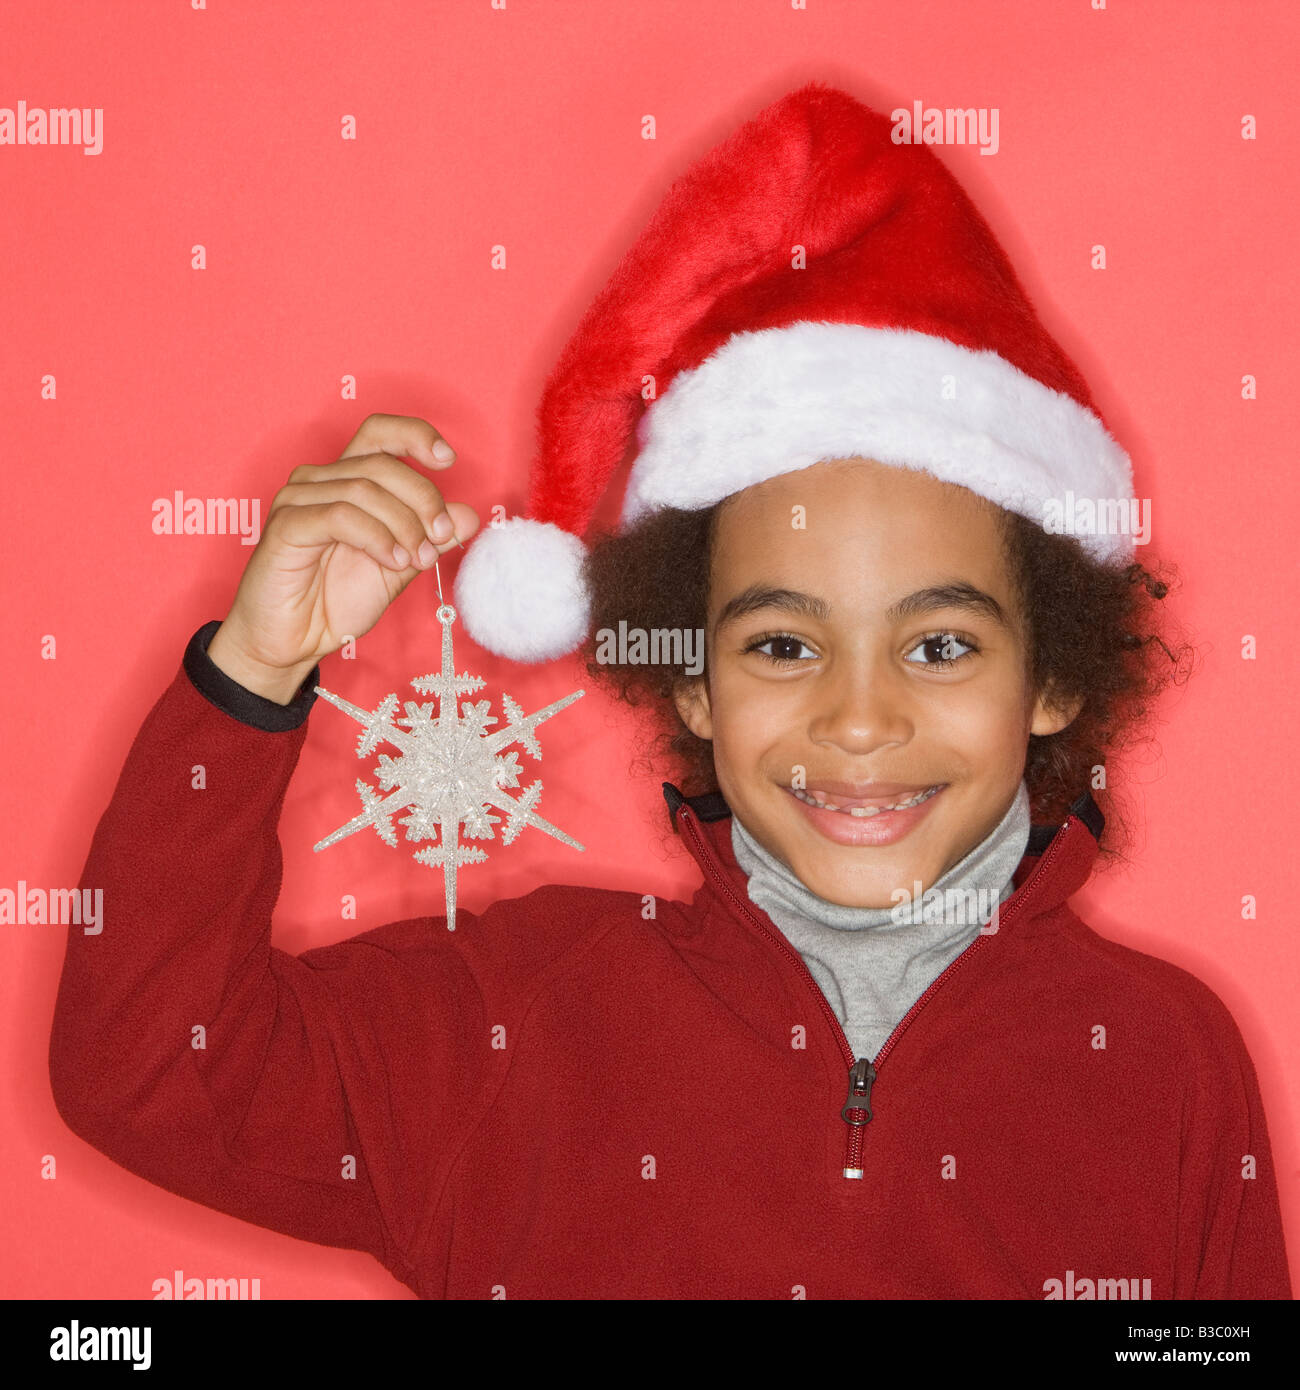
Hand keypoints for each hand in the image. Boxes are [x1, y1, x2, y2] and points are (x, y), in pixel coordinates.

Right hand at [207, 414, 479, 703]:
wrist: (292, 643)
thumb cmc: (335, 601)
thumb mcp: (399, 567)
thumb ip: (430, 540)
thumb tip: (469, 515)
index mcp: (347, 481)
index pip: (379, 434)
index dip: (415, 436)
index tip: (448, 461)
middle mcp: (320, 481)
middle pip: (382, 465)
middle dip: (423, 501)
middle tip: (440, 539)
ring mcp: (298, 500)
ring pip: (364, 489)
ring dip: (403, 525)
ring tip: (416, 559)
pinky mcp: (286, 526)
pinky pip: (339, 516)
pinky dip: (375, 536)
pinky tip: (392, 560)